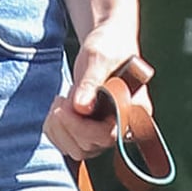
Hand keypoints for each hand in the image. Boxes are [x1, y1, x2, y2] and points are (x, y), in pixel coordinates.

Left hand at [47, 19, 151, 165]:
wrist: (107, 40)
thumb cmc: (109, 44)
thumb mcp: (98, 56)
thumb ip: (91, 81)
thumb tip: (81, 107)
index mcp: (135, 110)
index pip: (109, 135)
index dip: (82, 128)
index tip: (65, 107)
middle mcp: (123, 125)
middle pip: (90, 146)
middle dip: (67, 126)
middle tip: (59, 100)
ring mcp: (106, 129)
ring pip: (77, 150)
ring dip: (59, 130)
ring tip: (59, 102)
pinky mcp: (91, 129)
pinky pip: (69, 144)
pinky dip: (56, 131)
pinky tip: (58, 108)